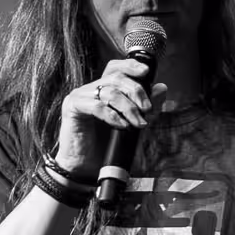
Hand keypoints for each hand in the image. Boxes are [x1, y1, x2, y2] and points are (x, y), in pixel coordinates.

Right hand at [53, 57, 167, 181]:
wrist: (85, 168)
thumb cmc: (106, 147)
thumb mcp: (133, 124)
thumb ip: (147, 107)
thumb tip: (162, 88)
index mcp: (103, 90)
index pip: (116, 68)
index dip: (130, 66)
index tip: (146, 72)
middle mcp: (90, 89)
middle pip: (116, 77)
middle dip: (136, 92)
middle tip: (147, 110)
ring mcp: (80, 96)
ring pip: (109, 91)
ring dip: (129, 108)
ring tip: (138, 124)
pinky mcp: (72, 108)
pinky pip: (96, 105)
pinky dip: (113, 115)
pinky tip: (121, 126)